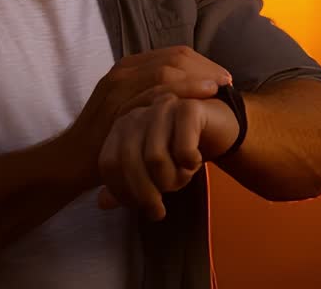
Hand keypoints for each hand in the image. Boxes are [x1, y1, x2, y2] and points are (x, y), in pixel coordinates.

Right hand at [62, 46, 231, 188]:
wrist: (72, 159)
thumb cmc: (109, 137)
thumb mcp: (134, 109)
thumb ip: (156, 96)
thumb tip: (191, 92)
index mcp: (130, 67)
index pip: (174, 54)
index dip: (202, 63)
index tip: (222, 78)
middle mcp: (124, 69)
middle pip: (175, 57)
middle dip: (205, 68)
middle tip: (226, 83)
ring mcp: (119, 84)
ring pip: (168, 69)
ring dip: (197, 77)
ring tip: (219, 89)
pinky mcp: (118, 103)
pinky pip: (156, 90)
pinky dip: (182, 92)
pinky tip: (199, 102)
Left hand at [96, 94, 239, 220]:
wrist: (218, 126)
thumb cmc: (180, 149)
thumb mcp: (151, 172)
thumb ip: (126, 184)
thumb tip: (102, 203)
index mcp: (122, 127)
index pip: (109, 164)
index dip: (121, 191)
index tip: (138, 209)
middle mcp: (138, 114)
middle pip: (129, 162)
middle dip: (144, 195)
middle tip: (158, 213)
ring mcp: (162, 108)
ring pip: (155, 157)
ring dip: (171, 179)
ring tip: (183, 178)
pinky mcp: (189, 108)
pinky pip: (183, 146)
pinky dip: (189, 163)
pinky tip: (195, 162)